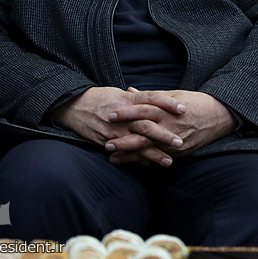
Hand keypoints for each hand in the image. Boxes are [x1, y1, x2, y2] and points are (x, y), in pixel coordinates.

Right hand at [51, 86, 186, 165]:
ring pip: (137, 143)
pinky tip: (149, 165)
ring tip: (169, 161)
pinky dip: (137, 159)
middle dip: (164, 135)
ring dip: (154, 154)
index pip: (153, 98)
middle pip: (147, 124)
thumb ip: (138, 98)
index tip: (184, 109)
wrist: (73, 105)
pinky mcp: (106, 140)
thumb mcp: (120, 93)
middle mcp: (123, 115)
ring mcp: (115, 129)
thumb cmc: (99, 97)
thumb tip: (158, 99)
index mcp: (128, 99)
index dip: (168, 103)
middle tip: (181, 141)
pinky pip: (124, 151)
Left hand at [104, 89, 236, 163]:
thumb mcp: (175, 94)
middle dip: (124, 139)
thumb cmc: (196, 103)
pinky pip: (159, 157)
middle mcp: (171, 126)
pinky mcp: (180, 151)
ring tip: (113, 157)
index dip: (126, 112)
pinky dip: (144, 160)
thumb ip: (151, 96)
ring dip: (130, 154)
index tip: (111, 115)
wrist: (220, 116)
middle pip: (143, 133)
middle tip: (106, 142)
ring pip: (149, 149)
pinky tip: (132, 163)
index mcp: (168, 109)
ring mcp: (175, 140)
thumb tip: (130, 91)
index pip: (143, 110)